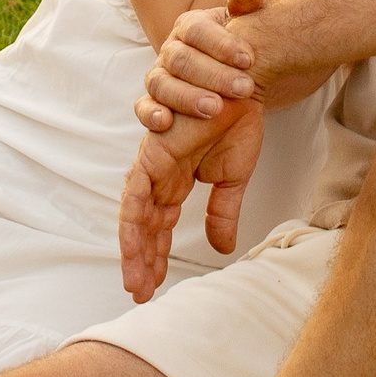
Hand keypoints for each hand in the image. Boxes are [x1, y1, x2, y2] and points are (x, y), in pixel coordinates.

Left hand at [119, 97, 263, 301]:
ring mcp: (154, 164)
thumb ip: (223, 212)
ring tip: (138, 280)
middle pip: (144, 227)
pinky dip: (134, 219)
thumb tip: (222, 249)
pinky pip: (136, 192)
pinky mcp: (154, 153)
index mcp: (176, 181)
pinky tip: (135, 245)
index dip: (155, 256)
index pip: (159, 227)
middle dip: (141, 261)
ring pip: (136, 216)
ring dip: (136, 249)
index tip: (153, 287)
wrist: (241, 83)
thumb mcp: (233, 177)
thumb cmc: (237, 120)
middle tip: (140, 292)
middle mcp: (160, 175)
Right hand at [135, 0, 268, 133]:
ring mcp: (158, 77)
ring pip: (161, 84)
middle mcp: (171, 50)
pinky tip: (166, 122)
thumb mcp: (246, 30)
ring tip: (216, 108)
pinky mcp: (152, 105)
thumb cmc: (237, 54)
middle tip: (244, 88)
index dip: (222, 44)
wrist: (230, 84)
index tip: (249, 59)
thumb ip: (247, 9)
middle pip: (181, 59)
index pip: (197, 29)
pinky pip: (143, 108)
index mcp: (190, 26)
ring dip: (187, 97)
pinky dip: (151, 114)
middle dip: (214, 74)